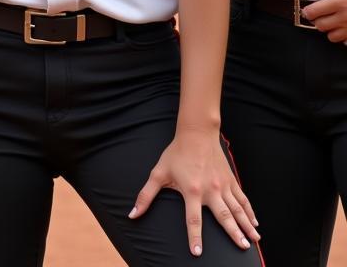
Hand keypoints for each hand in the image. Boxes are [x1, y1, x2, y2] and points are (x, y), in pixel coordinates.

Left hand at [129, 127, 259, 255]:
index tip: (197, 253)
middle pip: (224, 217)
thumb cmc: (176, 153)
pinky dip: (250, 211)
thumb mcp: (158, 173)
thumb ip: (146, 195)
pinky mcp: (230, 180)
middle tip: (242, 247)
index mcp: (192, 191)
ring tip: (254, 240)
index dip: (194, 237)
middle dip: (234, 233)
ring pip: (237, 209)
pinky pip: (242, 199)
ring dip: (246, 225)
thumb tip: (133, 214)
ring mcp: (222, 185)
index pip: (193, 219)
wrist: (196, 133)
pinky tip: (255, 222)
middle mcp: (210, 190)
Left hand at [301, 0, 346, 41]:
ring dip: (331, 31)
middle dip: (318, 21)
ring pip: (332, 37)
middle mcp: (344, 17)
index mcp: (340, 2)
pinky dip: (343, 38)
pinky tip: (344, 29)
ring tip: (333, 23)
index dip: (307, 11)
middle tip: (320, 16)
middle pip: (320, 26)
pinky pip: (345, 43)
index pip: (313, 11)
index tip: (307, 11)